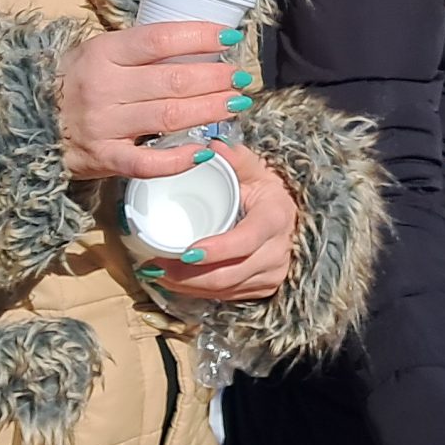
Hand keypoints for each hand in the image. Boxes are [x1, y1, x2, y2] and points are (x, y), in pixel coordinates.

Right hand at [55, 21, 249, 180]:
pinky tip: (205, 151)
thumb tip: (199, 42)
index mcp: (102, 53)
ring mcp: (102, 125)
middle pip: (173, 80)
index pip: (160, 40)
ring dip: (210, 110)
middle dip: (216, 77)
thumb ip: (138, 50)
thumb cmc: (76, 83)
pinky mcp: (102, 159)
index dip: (200, 37)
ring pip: (169, 116)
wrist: (28, 124)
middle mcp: (102, 87)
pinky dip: (179, 159)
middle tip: (241, 77)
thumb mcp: (98, 54)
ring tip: (236, 103)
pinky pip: (147, 163)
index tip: (230, 38)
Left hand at [136, 142, 299, 299]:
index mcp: (275, 218)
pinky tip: (176, 283)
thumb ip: (237, 159)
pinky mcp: (263, 289)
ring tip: (157, 274)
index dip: (217, 250)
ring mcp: (272, 274)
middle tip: (154, 266)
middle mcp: (277, 251)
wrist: (290, 219)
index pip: (246, 241)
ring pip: (225, 289)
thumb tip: (211, 147)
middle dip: (188, 275)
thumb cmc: (266, 192)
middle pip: (230, 274)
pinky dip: (198, 292)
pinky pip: (227, 296)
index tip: (185, 251)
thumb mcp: (256, 171)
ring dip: (188, 287)